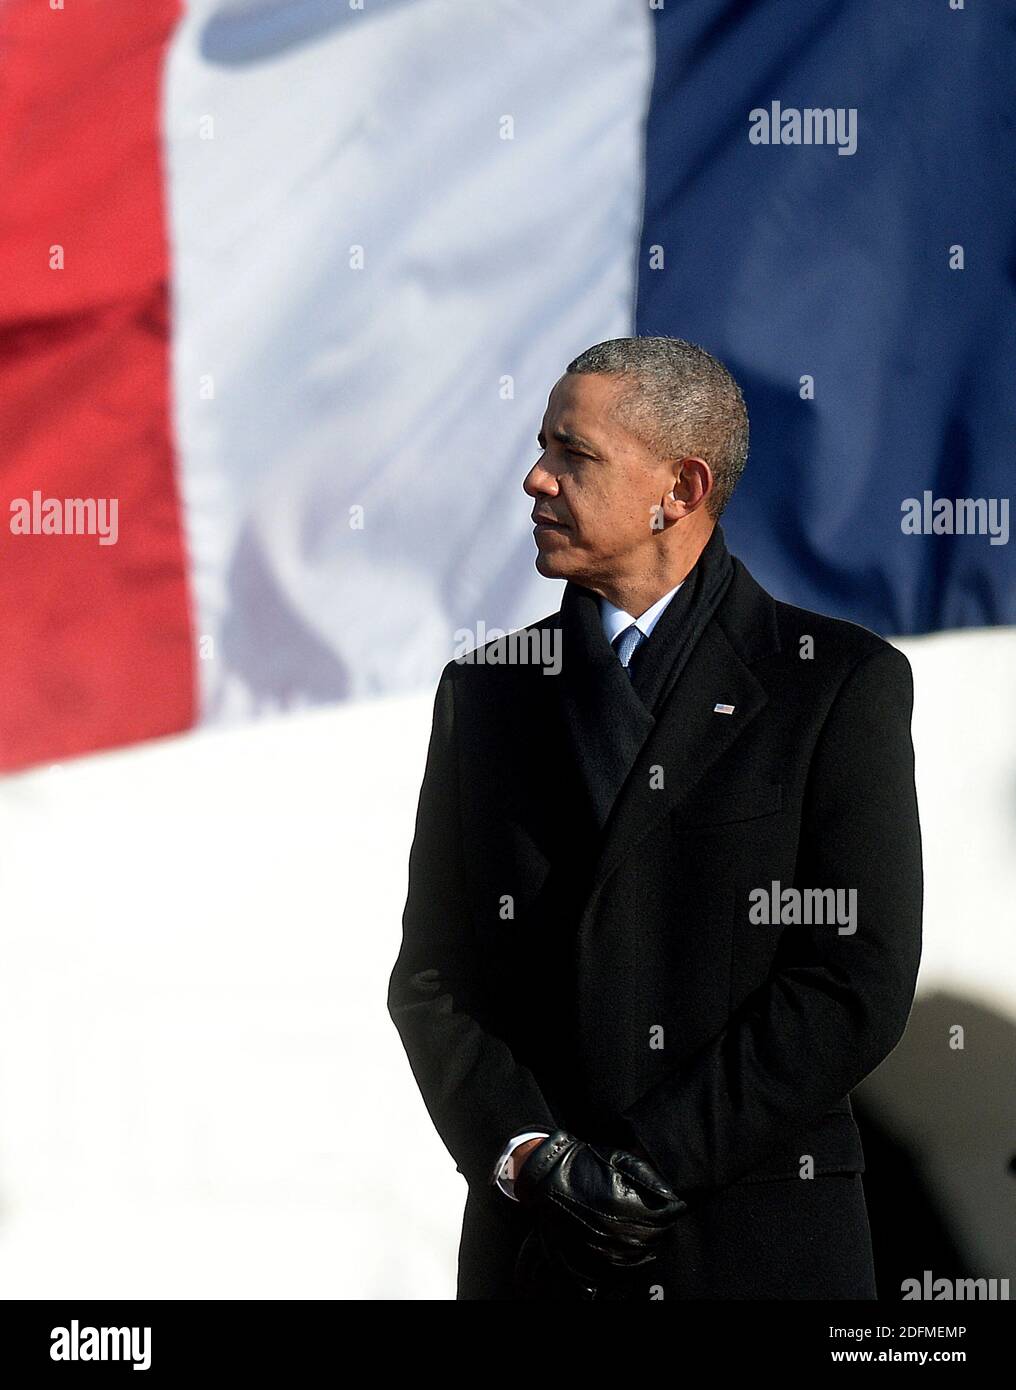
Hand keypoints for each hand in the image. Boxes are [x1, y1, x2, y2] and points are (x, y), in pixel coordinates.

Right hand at [512, 1129, 685, 1297]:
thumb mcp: (619, 1159)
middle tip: (664, 1218)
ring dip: (648, 1244)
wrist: (547, 1176)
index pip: (661, 1218)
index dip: (672, 1212)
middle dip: (661, 1228)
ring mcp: (599, 1245)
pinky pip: (618, 1266)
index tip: (676, 1206)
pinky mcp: (588, 1254)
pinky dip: (631, 1260)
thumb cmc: (585, 1162)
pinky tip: (635, 1248)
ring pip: (637, 1255)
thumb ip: (648, 1178)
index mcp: (622, 1205)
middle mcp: (611, 1230)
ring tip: (651, 1232)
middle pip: (652, 1239)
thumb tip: (672, 1197)